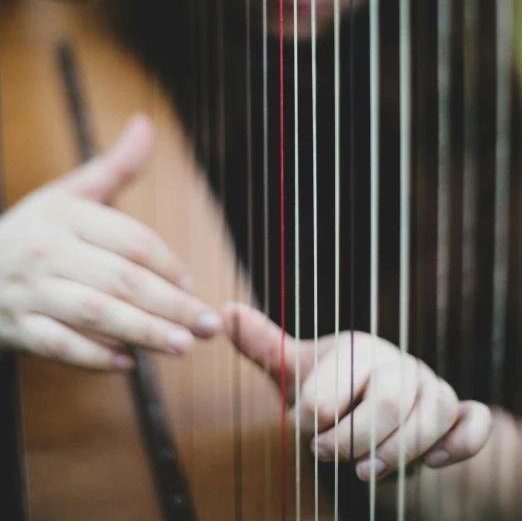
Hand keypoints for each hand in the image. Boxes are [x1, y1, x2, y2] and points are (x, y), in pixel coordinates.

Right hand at [0, 114, 220, 369]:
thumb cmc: (33, 230)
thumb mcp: (68, 193)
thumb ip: (114, 166)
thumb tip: (145, 123)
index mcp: (67, 215)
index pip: (130, 240)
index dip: (168, 263)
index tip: (192, 284)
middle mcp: (49, 252)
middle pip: (121, 279)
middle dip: (170, 304)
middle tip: (207, 324)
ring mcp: (31, 292)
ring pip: (94, 314)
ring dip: (142, 331)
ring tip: (182, 345)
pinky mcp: (18, 328)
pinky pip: (58, 346)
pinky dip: (91, 357)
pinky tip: (126, 364)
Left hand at [222, 303, 490, 480]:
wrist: (377, 412)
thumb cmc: (333, 391)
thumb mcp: (297, 372)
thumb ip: (264, 347)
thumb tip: (224, 311)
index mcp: (359, 349)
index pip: (341, 382)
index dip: (319, 416)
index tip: (307, 431)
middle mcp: (398, 364)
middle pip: (390, 403)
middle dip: (358, 438)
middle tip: (332, 457)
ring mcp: (432, 387)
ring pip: (433, 416)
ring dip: (402, 451)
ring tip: (368, 470)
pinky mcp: (457, 413)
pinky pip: (474, 422)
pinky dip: (462, 441)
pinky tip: (439, 461)